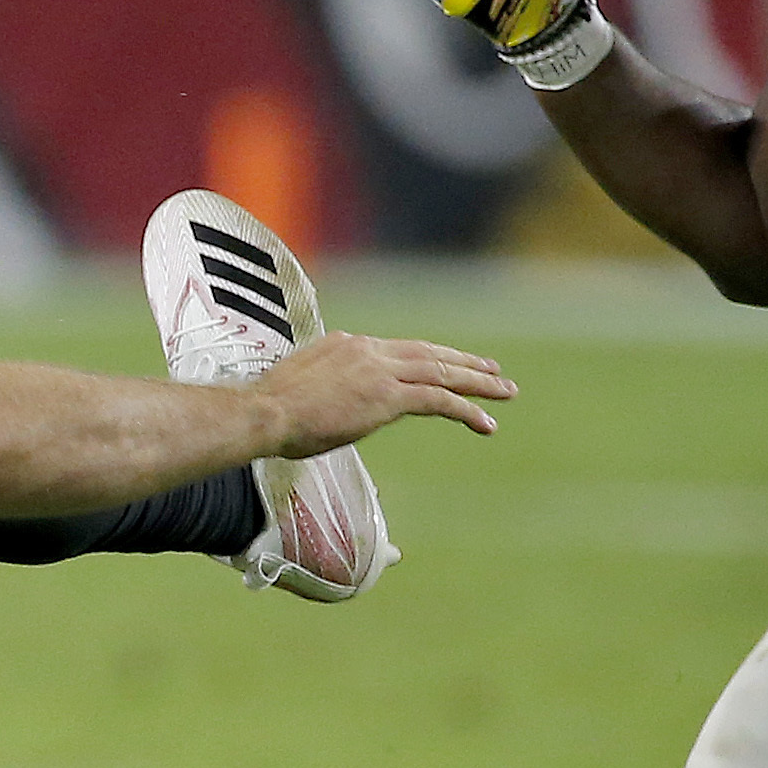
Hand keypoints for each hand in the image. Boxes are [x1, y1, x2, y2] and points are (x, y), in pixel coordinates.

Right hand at [254, 332, 513, 455]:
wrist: (263, 412)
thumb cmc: (269, 411)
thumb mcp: (301, 388)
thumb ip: (324, 387)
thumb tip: (325, 403)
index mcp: (346, 344)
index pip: (397, 350)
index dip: (429, 358)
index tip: (447, 365)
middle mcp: (368, 350)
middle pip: (429, 354)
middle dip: (464, 362)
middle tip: (493, 370)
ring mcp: (381, 371)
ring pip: (443, 372)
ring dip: (478, 383)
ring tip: (504, 392)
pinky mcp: (388, 396)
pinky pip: (440, 400)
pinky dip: (467, 410)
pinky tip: (486, 424)